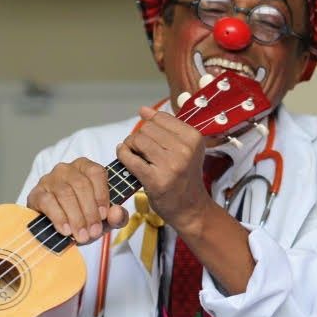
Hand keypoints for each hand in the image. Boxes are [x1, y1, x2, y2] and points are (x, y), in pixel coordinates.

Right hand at [27, 157, 127, 243]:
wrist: (61, 227)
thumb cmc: (86, 216)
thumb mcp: (106, 218)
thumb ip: (117, 216)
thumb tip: (117, 212)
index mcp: (87, 167)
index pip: (96, 173)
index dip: (101, 194)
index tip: (104, 215)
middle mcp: (68, 169)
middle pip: (81, 185)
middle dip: (89, 212)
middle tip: (94, 232)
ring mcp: (50, 179)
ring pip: (65, 194)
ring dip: (76, 217)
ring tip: (82, 236)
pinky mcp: (36, 193)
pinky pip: (48, 202)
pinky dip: (59, 217)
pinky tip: (66, 230)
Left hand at [116, 106, 210, 231]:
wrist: (190, 207)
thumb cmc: (184, 176)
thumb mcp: (185, 148)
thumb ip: (166, 127)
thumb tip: (144, 110)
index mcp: (194, 138)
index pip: (161, 118)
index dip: (150, 125)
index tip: (152, 137)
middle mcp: (185, 150)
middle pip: (147, 128)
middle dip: (139, 136)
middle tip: (142, 150)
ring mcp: (171, 165)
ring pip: (137, 140)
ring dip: (131, 146)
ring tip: (136, 155)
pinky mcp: (156, 180)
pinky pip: (130, 158)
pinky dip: (123, 155)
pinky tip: (125, 157)